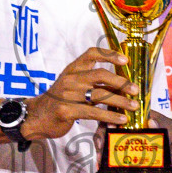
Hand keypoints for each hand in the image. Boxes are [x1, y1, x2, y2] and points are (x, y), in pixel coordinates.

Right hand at [22, 46, 139, 141]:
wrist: (36, 117)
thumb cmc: (59, 101)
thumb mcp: (73, 86)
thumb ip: (92, 83)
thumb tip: (121, 85)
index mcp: (73, 69)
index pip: (92, 53)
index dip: (110, 55)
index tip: (125, 61)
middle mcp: (70, 78)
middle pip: (101, 74)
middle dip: (121, 82)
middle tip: (135, 90)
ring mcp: (67, 94)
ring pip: (100, 94)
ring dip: (120, 101)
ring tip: (133, 107)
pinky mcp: (66, 110)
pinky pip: (93, 112)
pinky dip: (110, 116)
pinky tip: (120, 119)